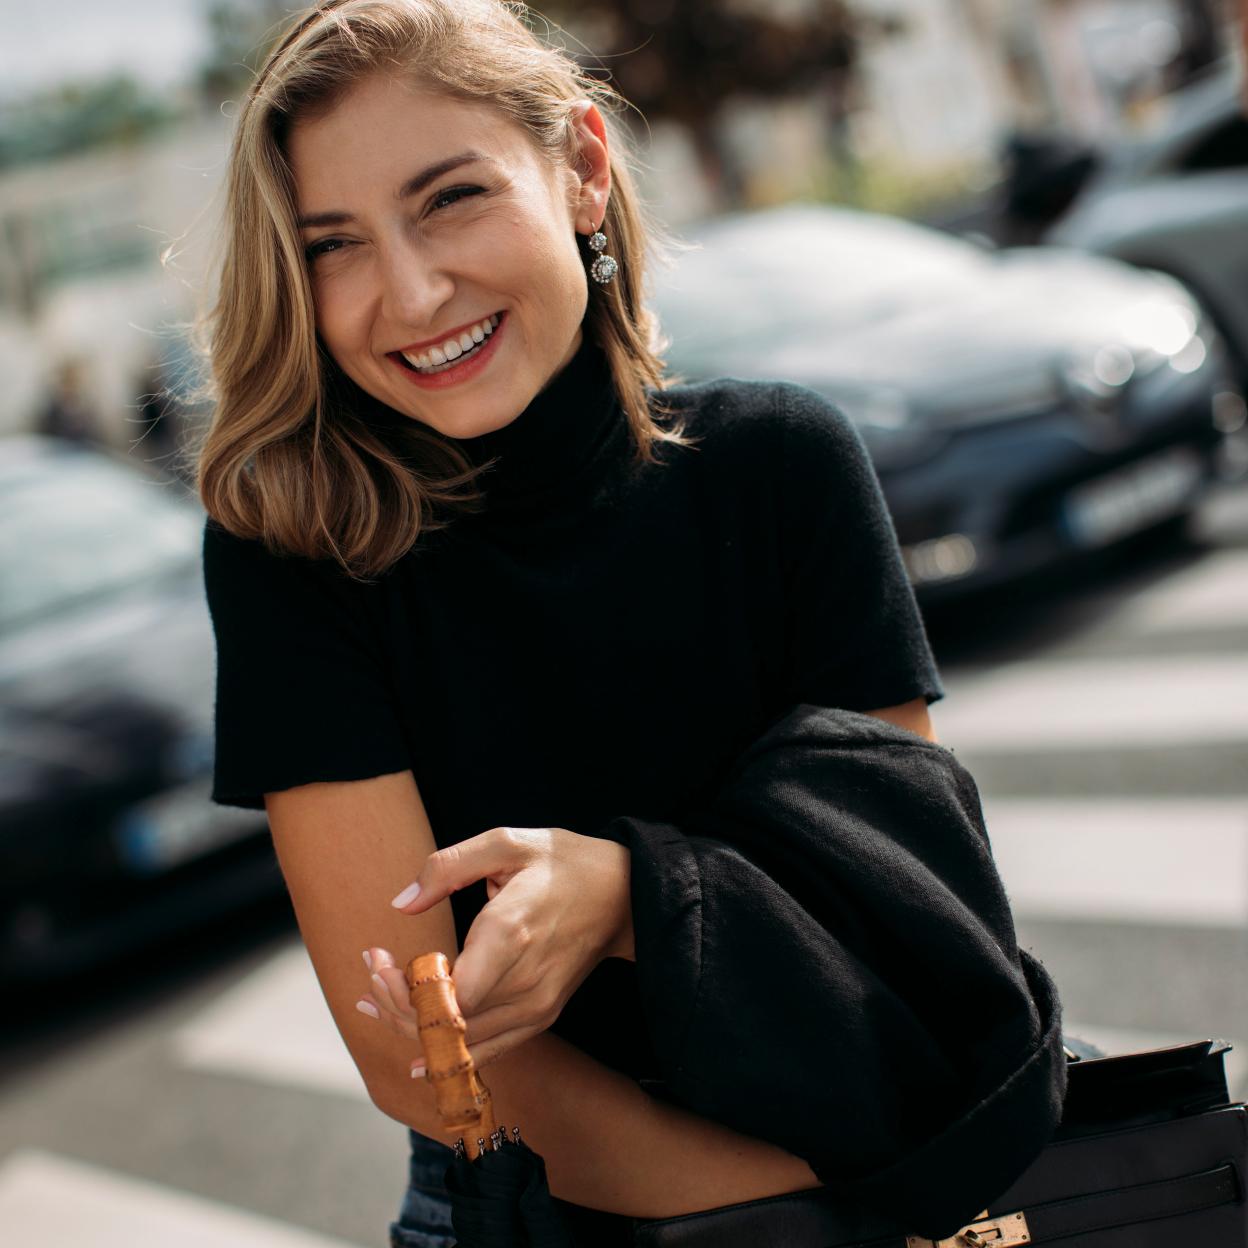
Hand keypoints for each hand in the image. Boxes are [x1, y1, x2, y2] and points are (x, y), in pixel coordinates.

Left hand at [363, 826, 633, 1071]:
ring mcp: (535, 1006)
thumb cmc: (563, 862)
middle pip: (445, 1022)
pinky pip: (488, 1050)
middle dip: (396, 1004)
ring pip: (461, 1042)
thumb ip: (448, 867)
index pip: (445, 995)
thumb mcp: (506, 842)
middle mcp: (523, 981)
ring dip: (413, 1027)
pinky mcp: (541, 1016)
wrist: (625, 895)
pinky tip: (417, 1056)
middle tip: (371, 975)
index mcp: (510, 932)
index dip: (402, 990)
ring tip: (376, 1001)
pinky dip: (448, 1053)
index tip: (378, 960)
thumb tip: (401, 903)